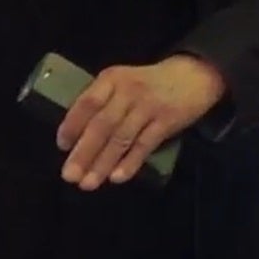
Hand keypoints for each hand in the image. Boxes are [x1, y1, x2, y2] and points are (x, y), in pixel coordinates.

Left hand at [56, 54, 224, 189]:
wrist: (195, 74)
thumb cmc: (151, 82)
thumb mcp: (124, 81)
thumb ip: (104, 102)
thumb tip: (78, 136)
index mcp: (112, 79)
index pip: (87, 103)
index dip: (73, 125)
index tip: (62, 146)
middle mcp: (128, 91)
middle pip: (102, 125)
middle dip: (84, 153)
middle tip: (70, 176)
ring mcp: (149, 107)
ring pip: (121, 139)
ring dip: (103, 163)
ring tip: (88, 184)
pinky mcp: (167, 121)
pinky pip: (145, 145)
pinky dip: (130, 162)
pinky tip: (117, 178)